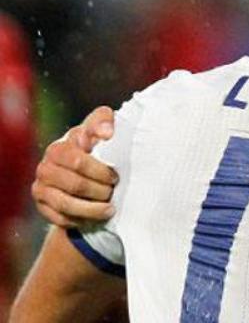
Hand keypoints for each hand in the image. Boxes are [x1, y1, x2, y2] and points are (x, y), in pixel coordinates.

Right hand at [31, 106, 118, 227]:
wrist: (82, 166)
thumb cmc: (95, 144)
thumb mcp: (100, 127)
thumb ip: (103, 121)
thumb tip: (107, 133)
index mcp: (58, 148)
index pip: (77, 162)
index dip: (100, 171)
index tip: (115, 176)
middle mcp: (45, 167)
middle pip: (75, 185)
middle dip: (99, 191)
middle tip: (113, 192)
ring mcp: (41, 188)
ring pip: (66, 204)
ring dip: (92, 209)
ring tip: (109, 209)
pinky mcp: (42, 206)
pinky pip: (60, 218)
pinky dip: (80, 219)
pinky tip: (95, 217)